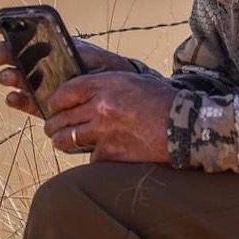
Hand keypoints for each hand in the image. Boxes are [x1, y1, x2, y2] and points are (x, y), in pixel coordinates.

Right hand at [0, 25, 142, 116]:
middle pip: (14, 57)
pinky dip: (16, 100)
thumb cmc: (103, 69)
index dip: (8, 29)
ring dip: (8, 77)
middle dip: (2, 54)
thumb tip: (49, 43)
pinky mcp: (41, 105)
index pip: (24, 35)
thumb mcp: (88, 54)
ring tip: (10, 77)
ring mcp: (38, 84)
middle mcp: (39, 64)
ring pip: (15, 78)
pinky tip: (14, 97)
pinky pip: (24, 102)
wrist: (115, 95)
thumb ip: (69, 49)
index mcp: (49, 46)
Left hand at [43, 71, 176, 163]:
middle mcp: (100, 106)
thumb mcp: (133, 82)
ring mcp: (104, 130)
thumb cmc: (163, 101)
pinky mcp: (111, 152)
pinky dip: (91, 157)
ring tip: (62, 142)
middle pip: (61, 118)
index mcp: (105, 84)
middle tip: (53, 129)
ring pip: (67, 139)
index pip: (65, 92)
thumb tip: (87, 95)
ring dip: (62, 142)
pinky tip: (95, 155)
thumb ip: (106, 87)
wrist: (185, 126)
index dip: (54, 102)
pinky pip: (89, 157)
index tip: (53, 107)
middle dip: (53, 125)